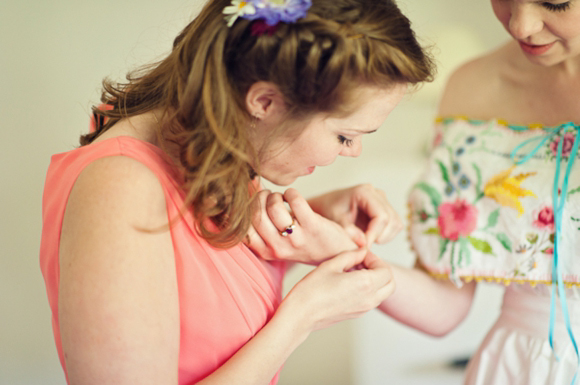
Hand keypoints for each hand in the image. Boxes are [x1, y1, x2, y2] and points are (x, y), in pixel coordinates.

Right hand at [245, 188, 360, 264]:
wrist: (336, 254)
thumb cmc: (303, 243)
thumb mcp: (278, 242)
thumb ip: (261, 225)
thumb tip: (245, 193)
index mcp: (266, 252)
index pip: (243, 229)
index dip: (246, 209)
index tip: (255, 202)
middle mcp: (279, 248)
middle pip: (256, 216)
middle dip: (260, 199)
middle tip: (269, 196)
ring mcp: (296, 239)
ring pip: (273, 208)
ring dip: (276, 196)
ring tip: (281, 198)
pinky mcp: (313, 227)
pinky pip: (295, 201)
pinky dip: (291, 193)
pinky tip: (293, 196)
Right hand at [278, 248, 395, 331]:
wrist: (300, 315)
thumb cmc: (312, 289)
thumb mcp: (331, 265)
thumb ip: (351, 255)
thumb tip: (362, 251)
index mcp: (365, 284)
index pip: (385, 269)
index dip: (375, 258)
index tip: (361, 254)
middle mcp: (369, 299)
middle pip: (390, 283)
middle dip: (381, 270)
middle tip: (364, 262)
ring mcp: (364, 309)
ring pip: (383, 292)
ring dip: (376, 280)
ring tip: (356, 271)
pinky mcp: (357, 314)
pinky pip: (372, 300)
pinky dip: (369, 289)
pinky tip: (350, 282)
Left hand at [308, 184, 402, 246]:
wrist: (326, 206)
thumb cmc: (328, 210)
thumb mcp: (334, 220)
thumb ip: (348, 231)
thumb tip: (364, 243)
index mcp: (364, 192)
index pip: (381, 216)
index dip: (375, 234)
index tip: (364, 247)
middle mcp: (376, 194)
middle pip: (391, 220)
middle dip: (380, 236)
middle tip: (364, 247)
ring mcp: (382, 200)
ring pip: (396, 223)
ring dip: (385, 237)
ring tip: (366, 241)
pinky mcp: (385, 209)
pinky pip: (394, 225)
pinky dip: (386, 235)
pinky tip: (370, 238)